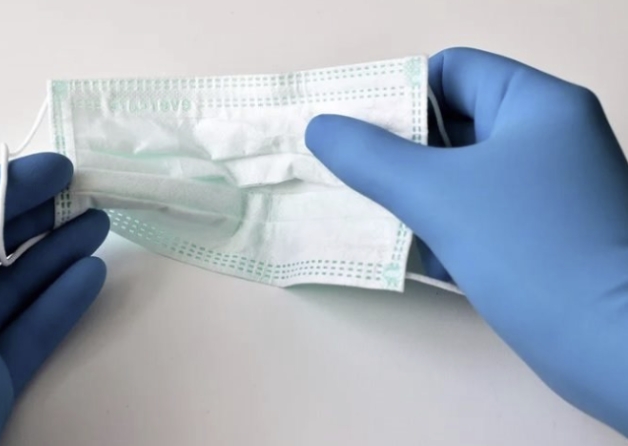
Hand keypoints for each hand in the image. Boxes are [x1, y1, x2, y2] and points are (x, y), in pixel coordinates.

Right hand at [306, 48, 627, 435]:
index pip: (453, 71)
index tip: (351, 129)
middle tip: (344, 173)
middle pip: (453, 125)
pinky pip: (476, 217)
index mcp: (536, 104)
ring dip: (411, 195)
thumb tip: (321, 127)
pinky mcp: (541, 239)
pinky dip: (439, 229)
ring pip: (460, 177)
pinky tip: (403, 253)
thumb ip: (372, 158)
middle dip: (395, 152)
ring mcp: (546, 193)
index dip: (398, 93)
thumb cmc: (529, 250)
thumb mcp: (438, 195)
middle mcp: (547, 139)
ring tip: (361, 214)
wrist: (617, 350)